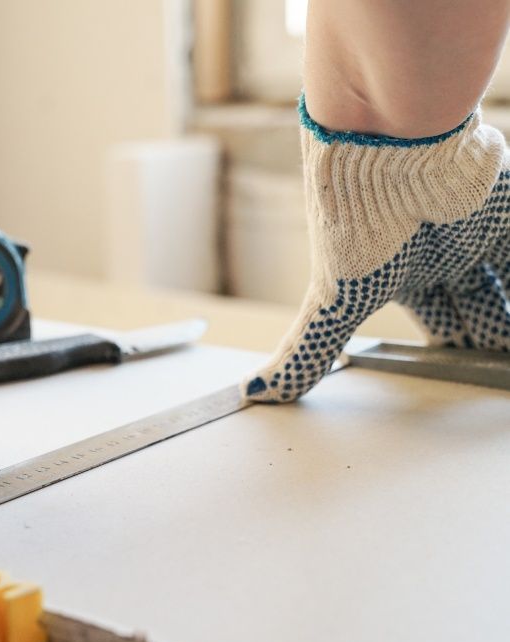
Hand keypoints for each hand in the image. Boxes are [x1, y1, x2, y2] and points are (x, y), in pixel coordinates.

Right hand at [243, 106, 509, 402]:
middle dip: (491, 334)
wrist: (384, 150)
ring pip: (503, 282)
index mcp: (401, 276)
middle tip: (501, 360)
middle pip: (477, 303)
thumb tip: (254, 393)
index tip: (474, 375)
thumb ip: (306, 352)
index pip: (437, 319)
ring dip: (508, 313)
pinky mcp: (503, 210)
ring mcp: (475, 231)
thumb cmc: (351, 221)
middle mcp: (440, 254)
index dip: (456, 350)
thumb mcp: (332, 303)